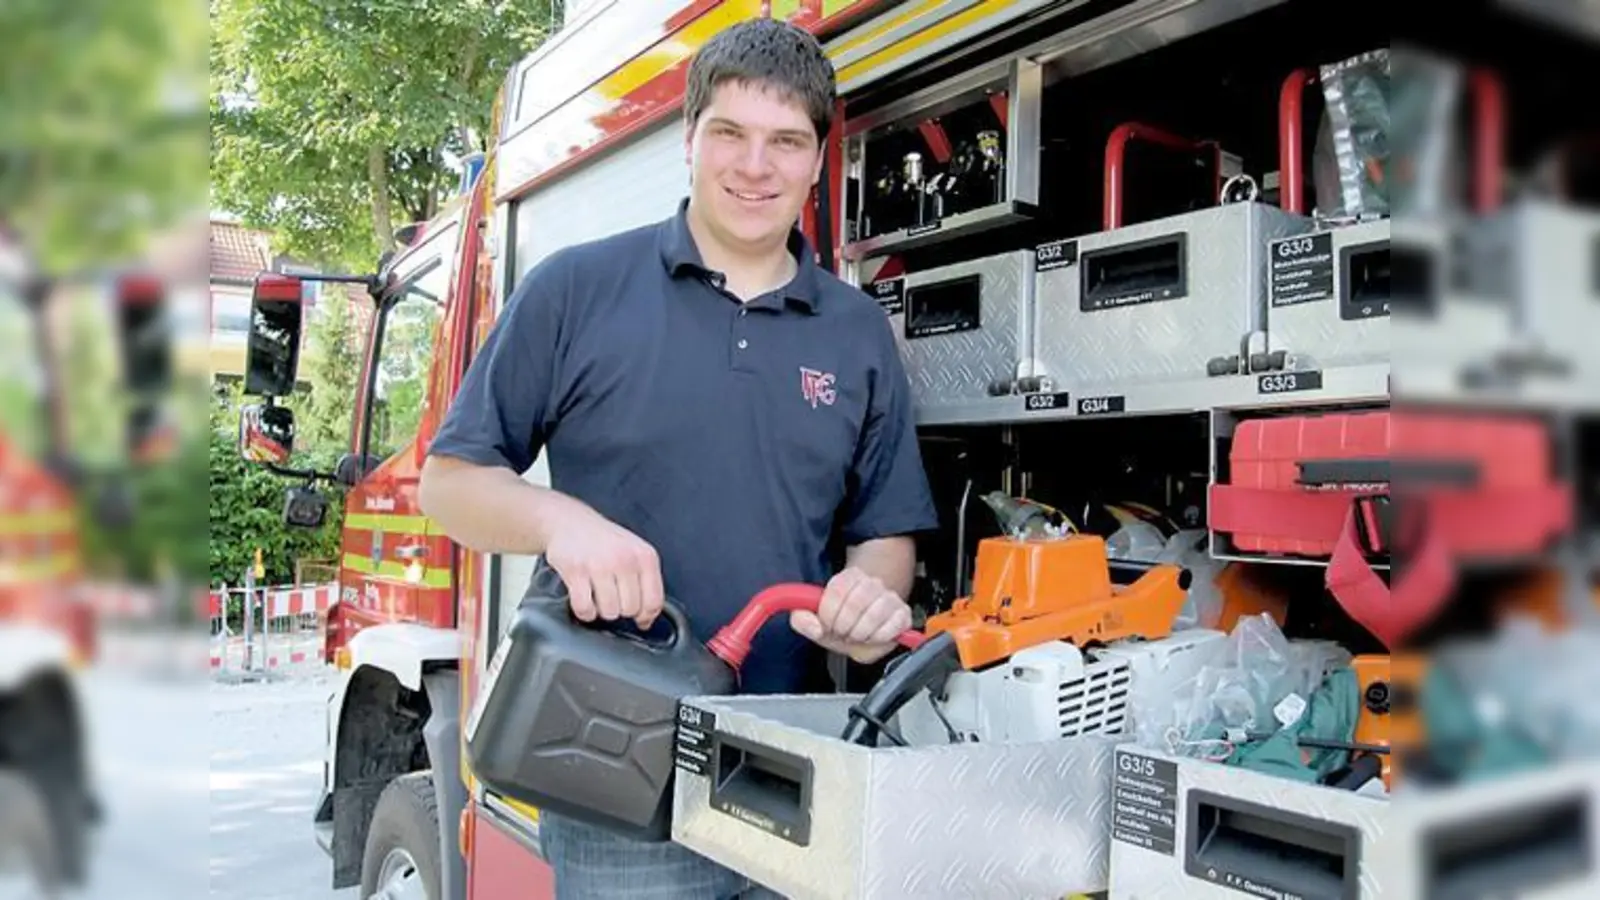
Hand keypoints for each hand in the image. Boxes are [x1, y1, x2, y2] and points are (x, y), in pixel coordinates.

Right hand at [542, 498, 664, 629]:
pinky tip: (584, 598)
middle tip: (611, 596)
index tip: (638, 618)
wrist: (570, 521)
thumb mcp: (635, 553)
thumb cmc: (604, 541)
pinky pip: (585, 608)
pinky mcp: (576, 571)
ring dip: (601, 610)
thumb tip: (646, 621)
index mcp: (645, 556)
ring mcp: (600, 564)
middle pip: (630, 610)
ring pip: (609, 612)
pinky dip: (584, 611)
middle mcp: (624, 559)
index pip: (654, 601)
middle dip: (620, 609)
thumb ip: (646, 583)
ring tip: (597, 595)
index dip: (645, 616)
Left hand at [789, 567, 912, 663]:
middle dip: (844, 627)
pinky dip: (878, 638)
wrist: (869, 630)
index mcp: (847, 579)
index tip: (828, 625)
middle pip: (855, 603)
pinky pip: (892, 627)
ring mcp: (890, 597)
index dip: (829, 615)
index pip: (836, 591)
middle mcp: (871, 583)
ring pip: (874, 615)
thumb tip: (813, 626)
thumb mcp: (817, 623)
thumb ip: (802, 621)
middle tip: (843, 633)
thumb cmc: (843, 624)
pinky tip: (873, 637)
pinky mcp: (903, 613)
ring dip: (861, 634)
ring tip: (857, 635)